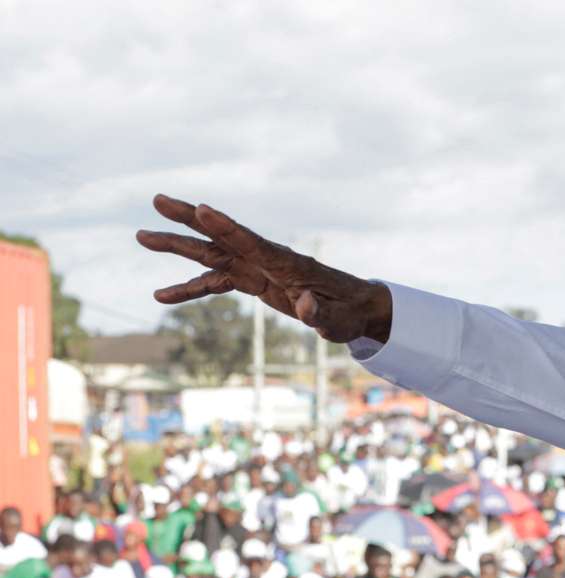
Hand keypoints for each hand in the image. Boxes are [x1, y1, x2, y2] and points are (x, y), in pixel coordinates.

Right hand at [137, 194, 393, 343]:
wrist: (355, 309)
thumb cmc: (347, 314)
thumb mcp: (336, 322)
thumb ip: (318, 314)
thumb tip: (306, 306)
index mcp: (286, 264)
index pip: (251, 242)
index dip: (226, 226)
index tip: (201, 207)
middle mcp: (267, 259)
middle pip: (222, 236)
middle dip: (189, 220)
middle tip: (156, 200)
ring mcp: (257, 268)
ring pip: (211, 254)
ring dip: (177, 246)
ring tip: (141, 236)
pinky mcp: (254, 281)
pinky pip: (215, 281)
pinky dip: (189, 287)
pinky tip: (161, 295)